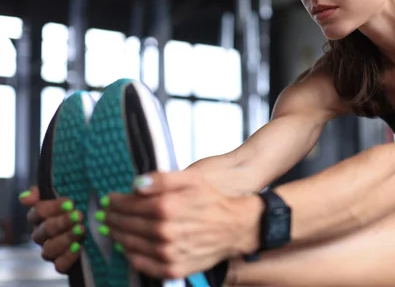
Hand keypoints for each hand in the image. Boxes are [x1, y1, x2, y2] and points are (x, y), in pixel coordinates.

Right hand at [19, 186, 85, 273]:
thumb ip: (44, 192)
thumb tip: (27, 196)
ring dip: (66, 238)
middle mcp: (42, 235)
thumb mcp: (65, 196)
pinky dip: (68, 256)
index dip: (52, 208)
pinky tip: (79, 247)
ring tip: (81, 229)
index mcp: (40, 218)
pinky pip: (59, 265)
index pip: (37, 213)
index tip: (70, 203)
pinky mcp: (60, 263)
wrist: (94, 227)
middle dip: (62, 222)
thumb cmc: (76, 209)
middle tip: (79, 215)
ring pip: (49, 249)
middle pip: (45, 230)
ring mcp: (50, 250)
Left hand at [103, 169, 261, 278]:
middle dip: (113, 219)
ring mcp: (168, 253)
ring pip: (131, 246)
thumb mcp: (191, 179)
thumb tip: (135, 184)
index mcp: (167, 208)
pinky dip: (130, 256)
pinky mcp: (173, 268)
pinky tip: (127, 248)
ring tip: (113, 229)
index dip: (115, 202)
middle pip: (126, 226)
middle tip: (106, 215)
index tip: (108, 200)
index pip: (129, 205)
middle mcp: (165, 232)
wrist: (235, 226)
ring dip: (118, 236)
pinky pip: (142, 265)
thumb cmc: (212, 200)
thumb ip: (162, 178)